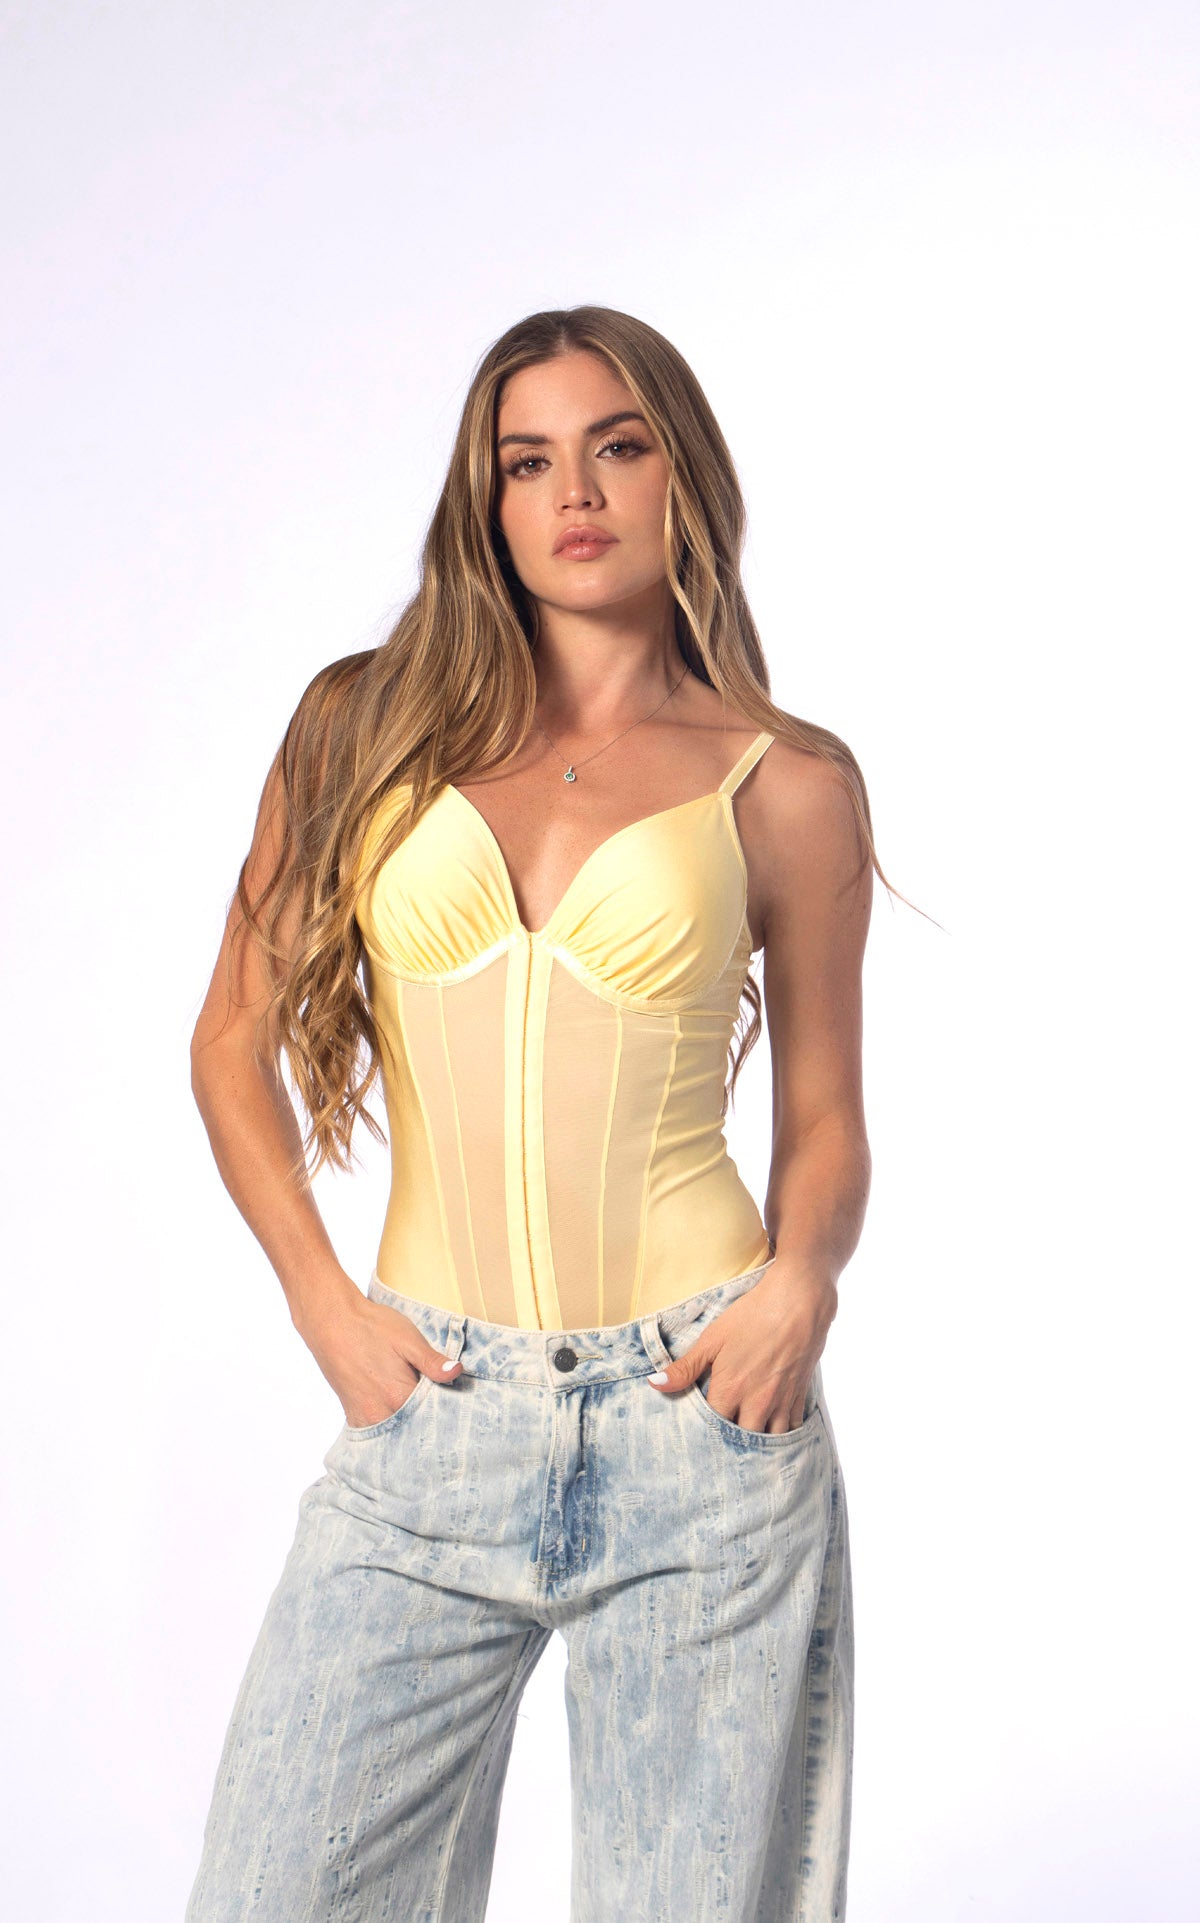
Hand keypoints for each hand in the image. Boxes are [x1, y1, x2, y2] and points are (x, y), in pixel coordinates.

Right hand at [300, 1291, 463, 1428]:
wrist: (331, 1321)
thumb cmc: (371, 1326)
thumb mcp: (408, 1338)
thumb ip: (432, 1361)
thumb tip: (457, 1372)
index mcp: (399, 1395)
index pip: (433, 1413)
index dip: (446, 1407)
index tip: (455, 1402)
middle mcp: (381, 1413)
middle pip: (415, 1426)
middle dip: (428, 1420)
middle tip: (439, 1407)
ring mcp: (364, 1417)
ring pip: (397, 1431)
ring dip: (409, 1425)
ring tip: (419, 1409)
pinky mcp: (352, 1414)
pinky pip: (376, 1431)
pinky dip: (390, 1426)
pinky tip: (398, 1414)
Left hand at [647, 1263, 836, 1434]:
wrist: (798, 1301)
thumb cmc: (752, 1316)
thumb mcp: (713, 1339)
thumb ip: (685, 1367)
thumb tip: (655, 1385)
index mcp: (730, 1390)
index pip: (711, 1429)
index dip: (703, 1434)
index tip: (697, 1434)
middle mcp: (756, 1403)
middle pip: (741, 1442)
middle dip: (730, 1445)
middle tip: (720, 1444)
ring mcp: (780, 1402)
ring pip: (768, 1441)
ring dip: (757, 1444)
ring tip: (746, 1443)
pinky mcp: (799, 1396)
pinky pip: (792, 1430)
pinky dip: (782, 1435)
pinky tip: (772, 1431)